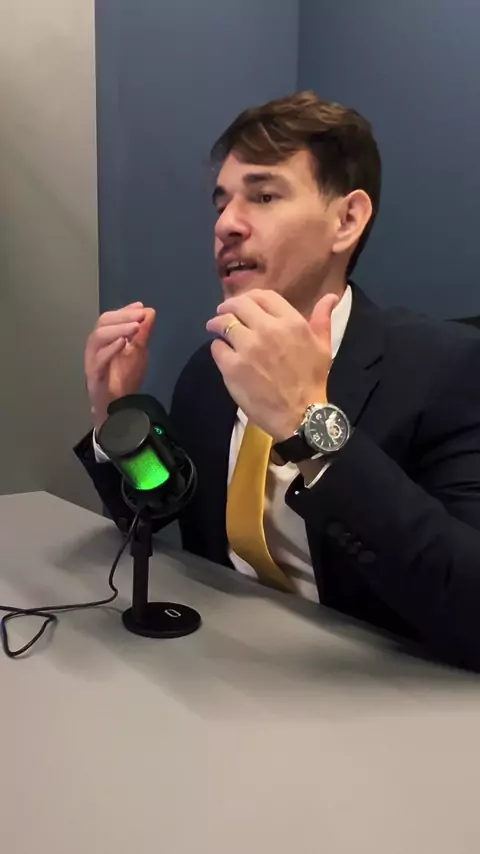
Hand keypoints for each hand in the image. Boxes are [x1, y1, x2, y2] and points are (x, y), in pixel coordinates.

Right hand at [85, 302, 155, 430]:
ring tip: (134, 327)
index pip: (110, 318)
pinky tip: (123, 343)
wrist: (117, 407)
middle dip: (122, 316)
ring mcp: (92, 360)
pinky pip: (99, 359)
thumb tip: (149, 312)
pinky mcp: (94, 375)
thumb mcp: (138, 352)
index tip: (140, 306)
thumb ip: (142, 333)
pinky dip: (110, 349)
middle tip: (140, 314)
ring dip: (118, 329)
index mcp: (105, 339)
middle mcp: (95, 346)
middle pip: (102, 323)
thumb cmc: (124, 379)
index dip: (124, 310)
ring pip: (98, 337)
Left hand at [206, 289, 337, 440]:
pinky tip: (222, 351)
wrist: (300, 415)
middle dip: (228, 306)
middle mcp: (268, 330)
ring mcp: (248, 348)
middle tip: (223, 312)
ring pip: (224, 323)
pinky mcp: (232, 367)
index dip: (250, 297)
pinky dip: (218, 347)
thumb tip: (330, 296)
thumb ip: (322, 319)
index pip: (263, 296)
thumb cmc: (312, 381)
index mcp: (291, 322)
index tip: (245, 303)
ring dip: (217, 323)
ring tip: (215, 327)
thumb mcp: (323, 347)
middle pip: (239, 305)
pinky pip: (217, 347)